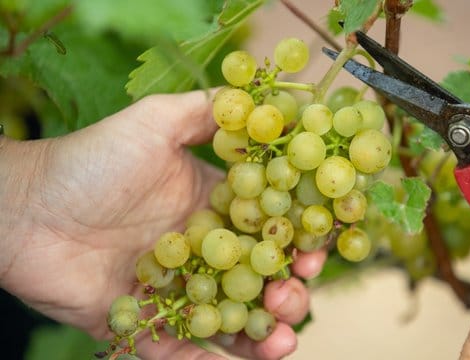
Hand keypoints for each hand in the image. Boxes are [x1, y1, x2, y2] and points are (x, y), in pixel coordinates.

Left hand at [0, 90, 323, 359]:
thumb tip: (270, 102)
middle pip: (259, 280)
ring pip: (233, 320)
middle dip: (287, 291)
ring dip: (264, 334)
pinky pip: (185, 352)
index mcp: (211, 208)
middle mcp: (201, 251)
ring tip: (281, 339)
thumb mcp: (154, 122)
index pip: (268, 229)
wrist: (25, 207)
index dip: (297, 240)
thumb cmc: (90, 160)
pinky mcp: (145, 325)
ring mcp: (177, 291)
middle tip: (295, 296)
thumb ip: (208, 111)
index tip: (315, 250)